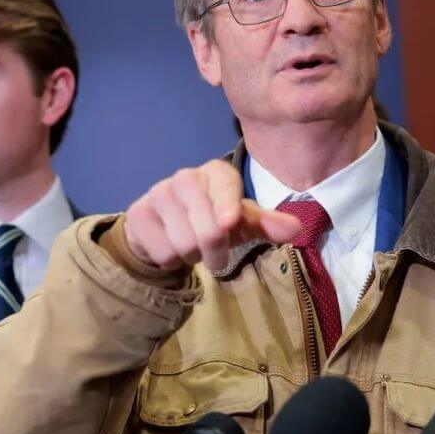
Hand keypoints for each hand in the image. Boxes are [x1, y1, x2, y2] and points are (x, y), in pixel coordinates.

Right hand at [124, 160, 300, 270]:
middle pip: (208, 230)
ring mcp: (158, 193)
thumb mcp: (244, 224)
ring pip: (184, 245)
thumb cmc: (215, 221)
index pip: (225, 189)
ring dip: (192, 256)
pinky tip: (171, 245)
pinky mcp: (138, 214)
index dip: (227, 208)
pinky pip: (162, 252)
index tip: (229, 223)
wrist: (166, 227)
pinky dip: (171, 260)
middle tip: (214, 252)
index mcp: (217, 174)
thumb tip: (296, 228)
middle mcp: (186, 177)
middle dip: (215, 252)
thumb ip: (269, 225)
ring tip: (192, 245)